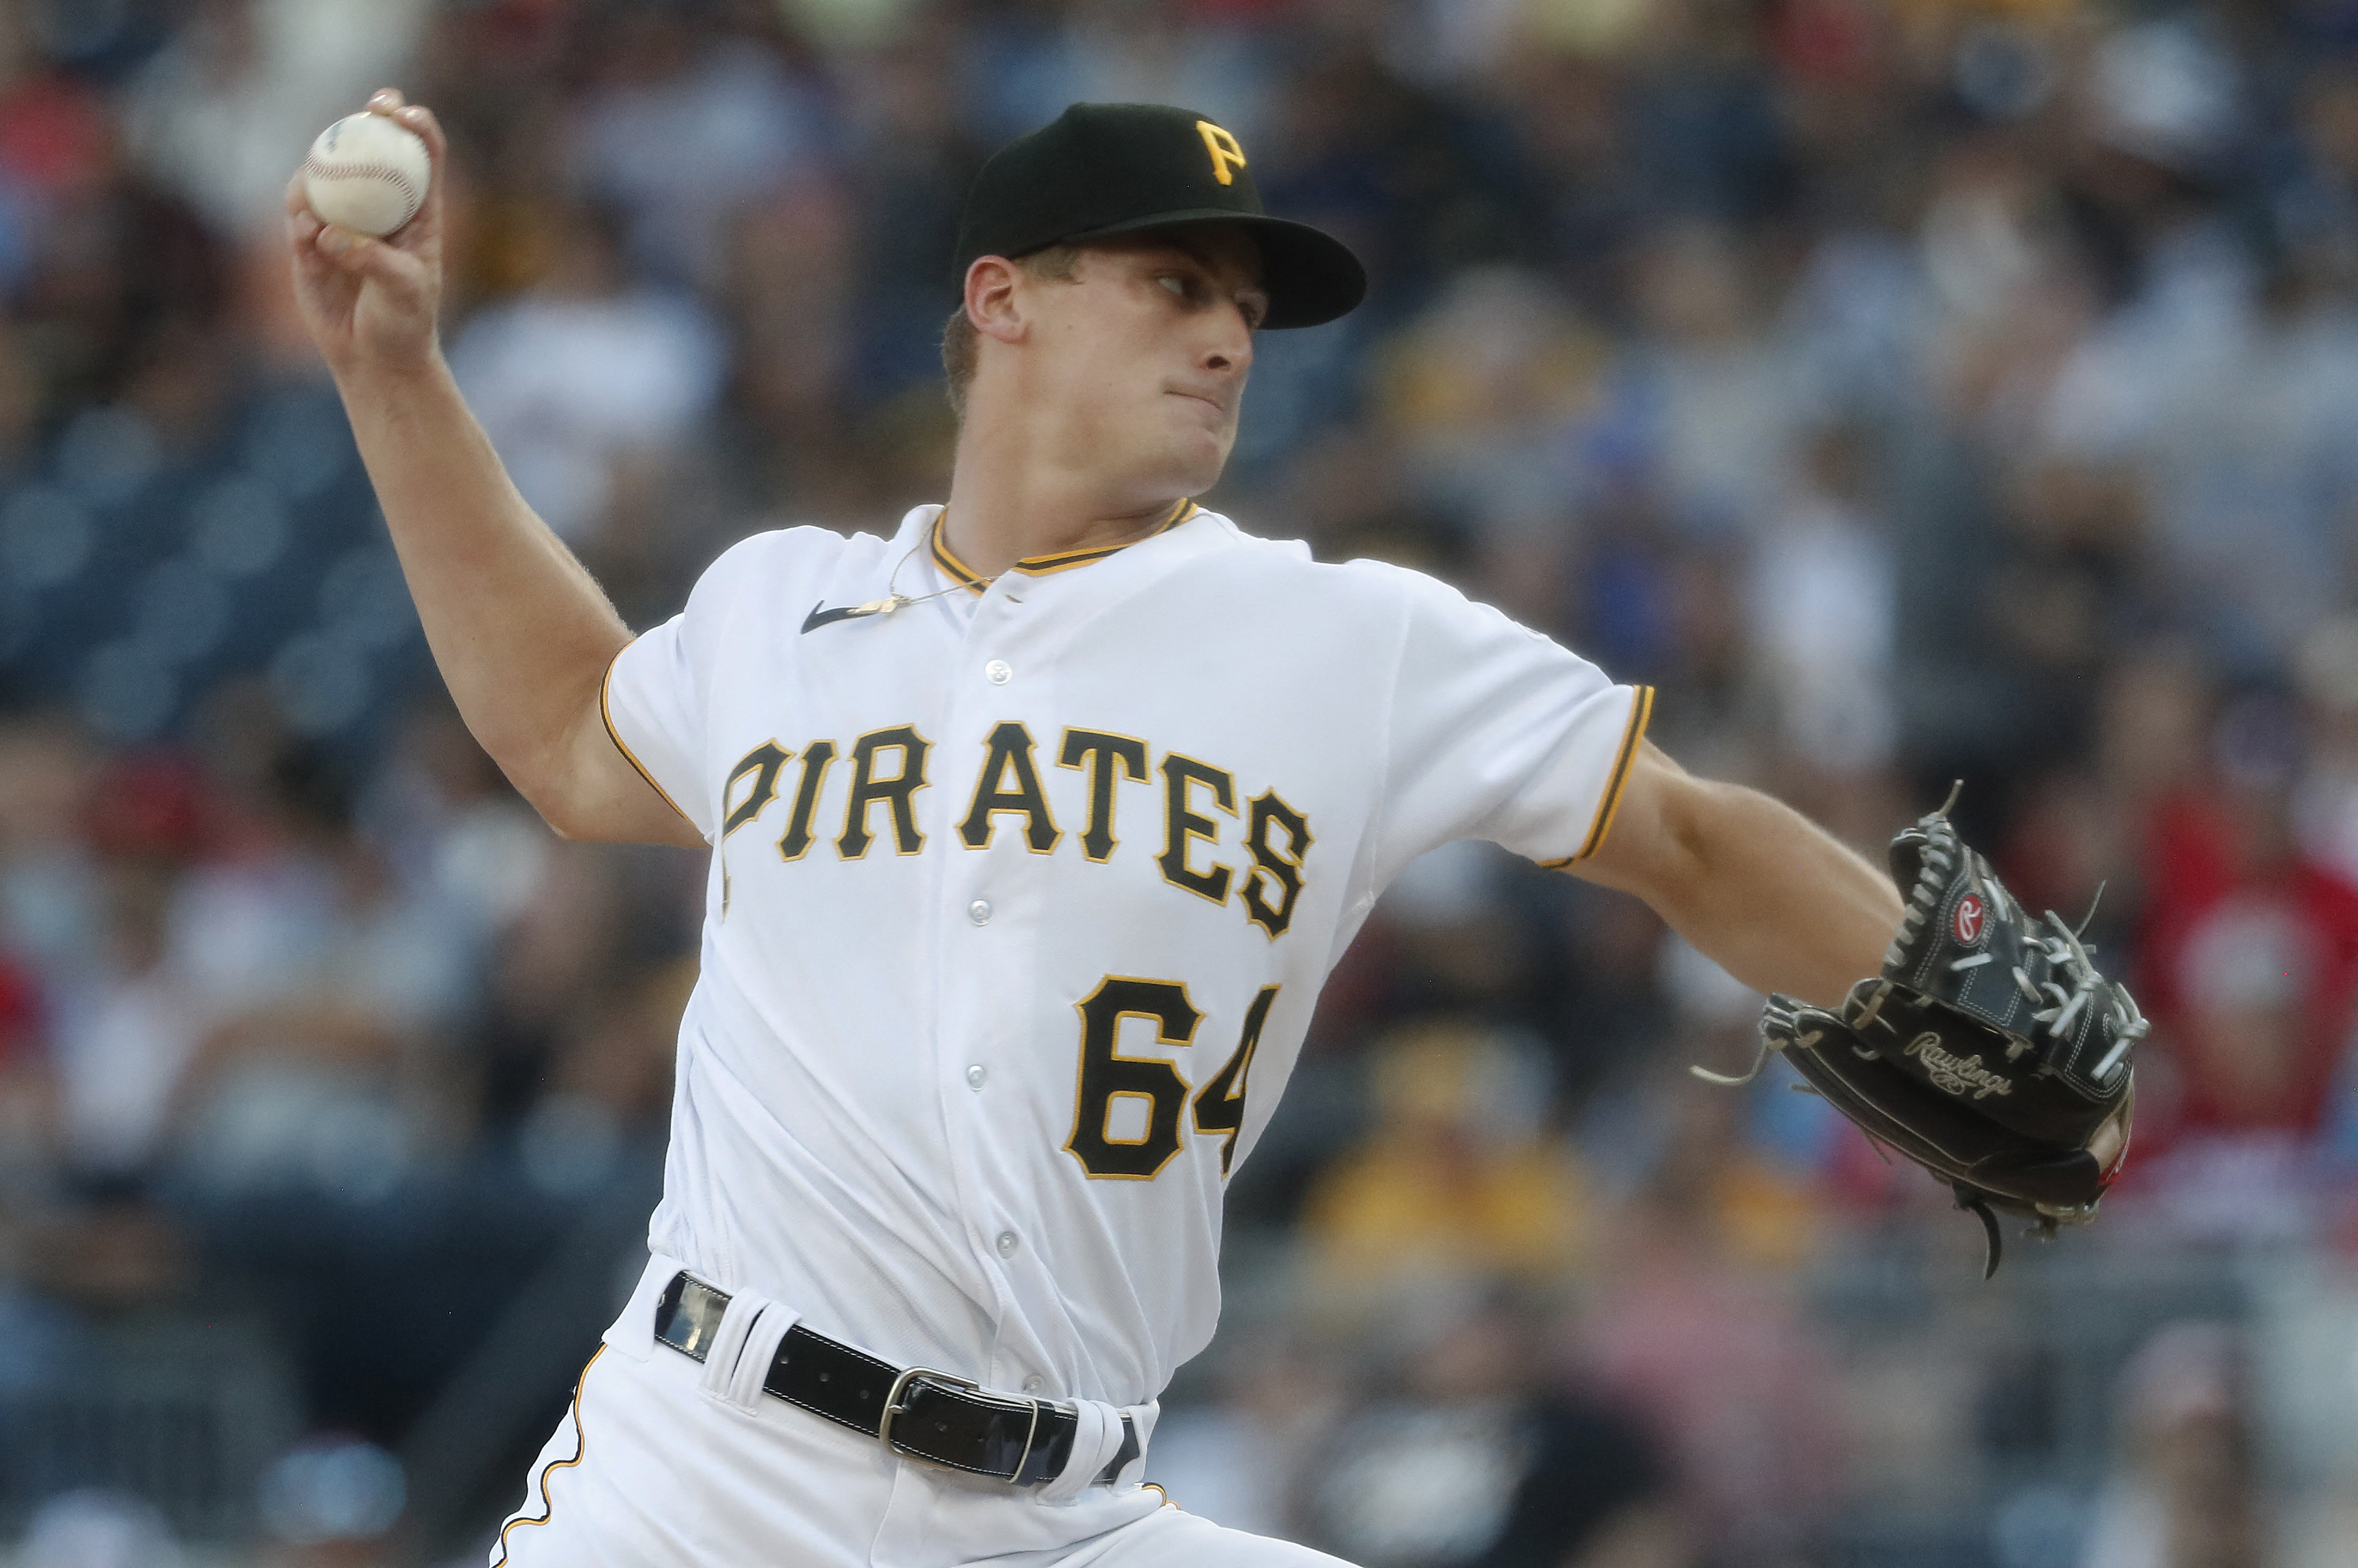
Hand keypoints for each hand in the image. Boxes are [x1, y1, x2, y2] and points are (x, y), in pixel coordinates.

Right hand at [285, 89, 447, 378]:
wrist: (374, 359)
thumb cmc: (403, 324)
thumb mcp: (403, 292)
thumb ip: (373, 260)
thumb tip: (332, 234)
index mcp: (417, 213)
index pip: (422, 157)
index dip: (414, 125)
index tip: (402, 114)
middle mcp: (379, 208)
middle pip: (369, 150)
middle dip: (363, 121)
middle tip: (362, 112)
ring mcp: (342, 221)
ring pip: (325, 177)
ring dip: (319, 172)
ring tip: (317, 195)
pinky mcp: (310, 242)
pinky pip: (299, 216)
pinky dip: (300, 216)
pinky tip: (306, 231)